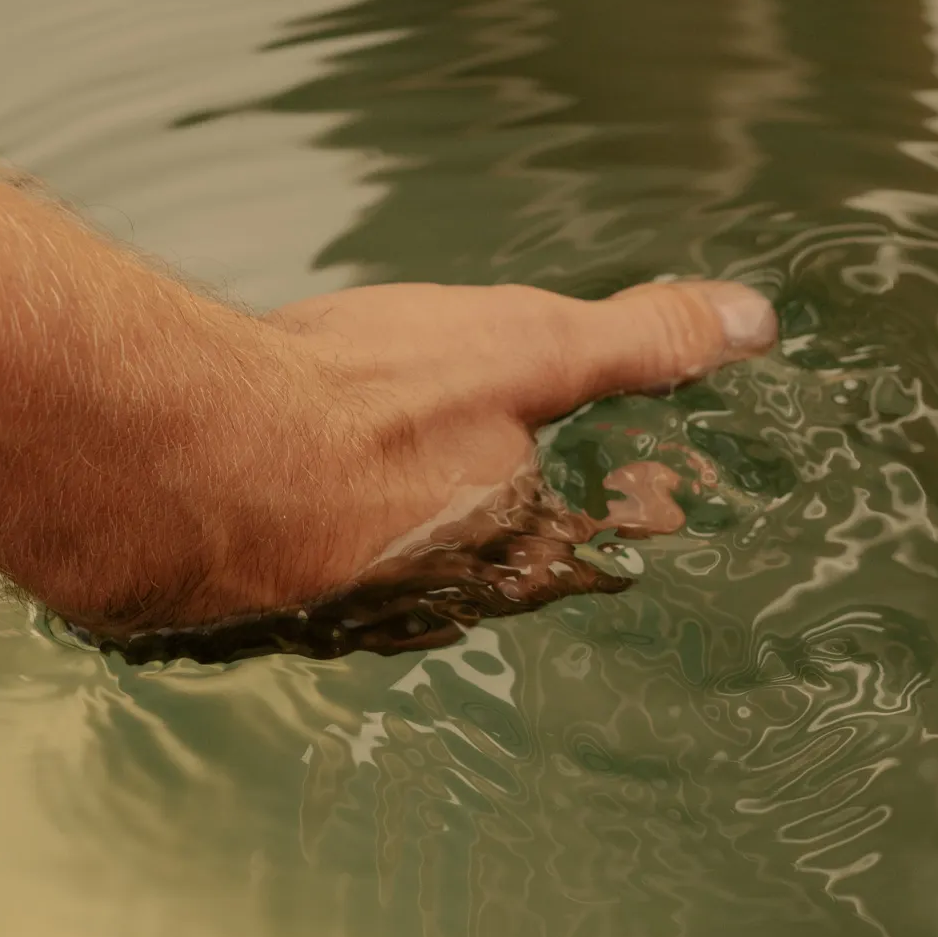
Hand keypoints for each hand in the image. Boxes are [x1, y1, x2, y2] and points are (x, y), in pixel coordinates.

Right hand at [115, 277, 775, 647]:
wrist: (184, 458)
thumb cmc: (361, 406)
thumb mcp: (526, 348)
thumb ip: (639, 342)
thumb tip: (753, 323)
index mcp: (512, 553)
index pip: (590, 542)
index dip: (607, 496)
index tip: (618, 477)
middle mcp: (431, 606)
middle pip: (481, 554)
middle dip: (486, 506)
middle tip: (477, 452)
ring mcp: (336, 613)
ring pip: (386, 559)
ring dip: (387, 514)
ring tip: (375, 460)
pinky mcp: (249, 602)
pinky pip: (296, 561)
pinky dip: (301, 519)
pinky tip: (279, 476)